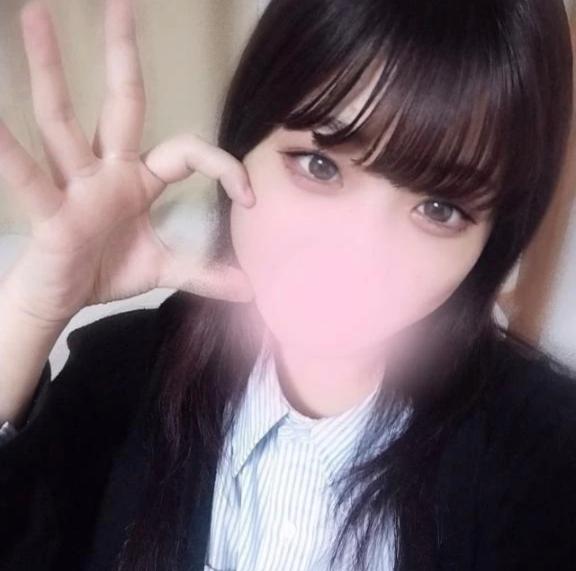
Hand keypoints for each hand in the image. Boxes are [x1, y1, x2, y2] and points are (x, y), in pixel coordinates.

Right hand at [0, 0, 255, 323]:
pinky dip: (7, 150)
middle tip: (123, 2)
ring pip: (61, 120)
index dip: (222, 166)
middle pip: (121, 104)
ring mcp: (73, 185)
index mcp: (138, 180)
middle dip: (123, 56)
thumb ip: (206, 273)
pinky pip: (27, 177)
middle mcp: (106, 170)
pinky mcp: (48, 211)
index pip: (187, 153)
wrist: (62, 300)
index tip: (249, 196)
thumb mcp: (163, 269)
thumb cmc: (105, 272)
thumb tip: (252, 289)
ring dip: (49, 71)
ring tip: (36, 15)